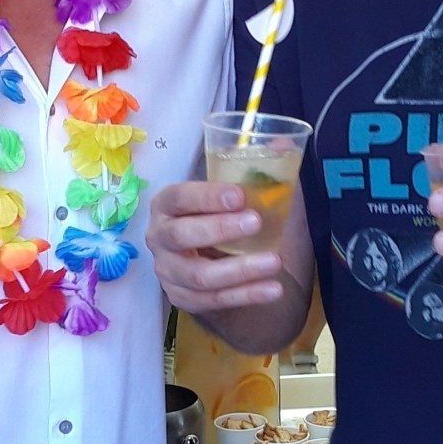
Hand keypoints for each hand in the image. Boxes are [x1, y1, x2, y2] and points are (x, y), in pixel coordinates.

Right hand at [147, 179, 289, 316]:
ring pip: (199, 276)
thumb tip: (284, 142)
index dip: (207, 196)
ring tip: (275, 261)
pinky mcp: (182, 299)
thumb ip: (258, 169)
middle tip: (256, 222)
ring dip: (240, 269)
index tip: (240, 195)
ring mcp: (168, 272)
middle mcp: (159, 237)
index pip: (180, 198)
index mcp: (167, 205)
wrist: (218, 263)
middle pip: (181, 235)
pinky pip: (213, 301)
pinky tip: (274, 289)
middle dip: (219, 229)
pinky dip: (246, 295)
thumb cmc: (225, 219)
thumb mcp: (240, 194)